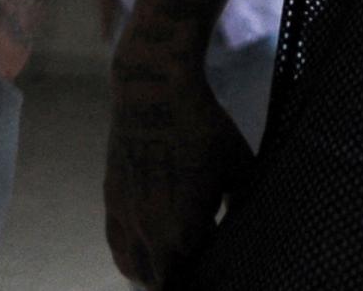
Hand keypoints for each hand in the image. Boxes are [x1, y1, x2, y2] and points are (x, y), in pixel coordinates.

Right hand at [105, 57, 252, 287]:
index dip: (211, 275)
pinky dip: (131, 258)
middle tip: (199, 271)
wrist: (153, 92)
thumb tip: (251, 224)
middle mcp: (151, 231)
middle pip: (164, 280)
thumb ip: (244, 201)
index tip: (222, 268)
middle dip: (182, 279)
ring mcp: (127, 218)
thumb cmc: (203, 126)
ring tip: (173, 270)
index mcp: (186, 228)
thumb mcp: (237, 165)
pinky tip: (144, 257)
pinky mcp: (111, 202)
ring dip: (154, 274)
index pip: (196, 276)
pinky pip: (117, 246)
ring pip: (136, 270)